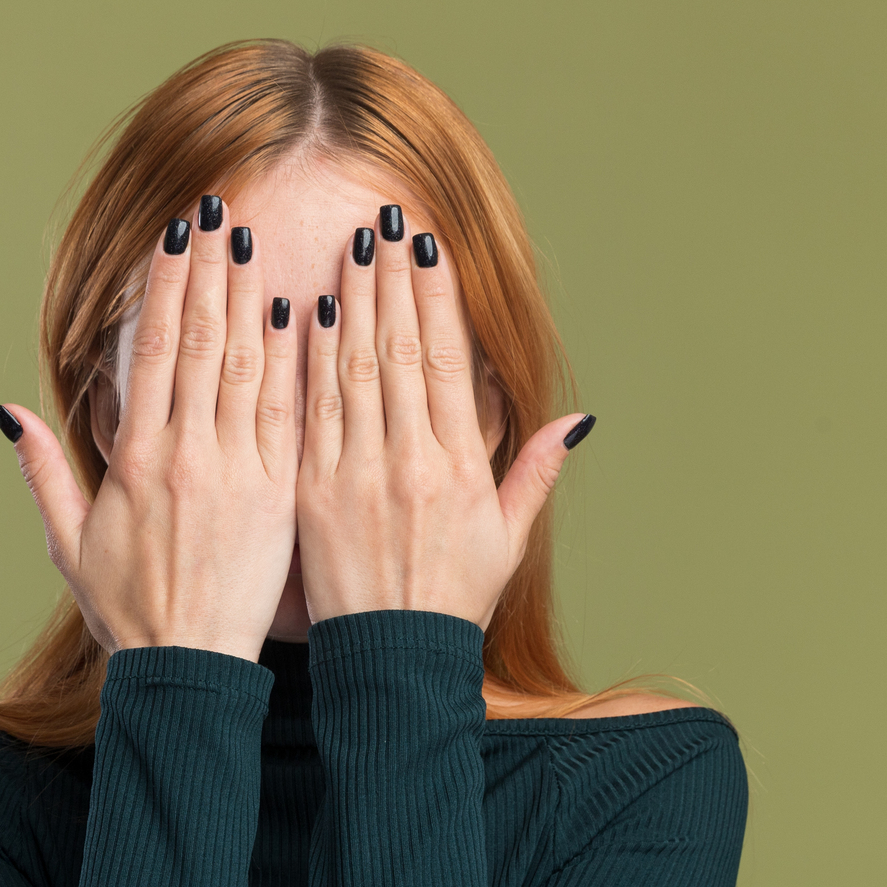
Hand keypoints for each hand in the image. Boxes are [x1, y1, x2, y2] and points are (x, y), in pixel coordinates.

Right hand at [0, 200, 298, 663]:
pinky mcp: (278, 498)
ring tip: (252, 242)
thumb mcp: (69, 543)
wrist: (188, 672)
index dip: (164, 288)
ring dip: (249, 299)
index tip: (174, 237)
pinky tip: (299, 314)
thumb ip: (43, 472)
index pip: (152, 352)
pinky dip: (292, 363)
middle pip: (198, 343)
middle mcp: (186, 456)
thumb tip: (8, 411)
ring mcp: (236, 474)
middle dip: (208, 271)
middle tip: (218, 211)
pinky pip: (287, 416)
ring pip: (244, 367)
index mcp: (136, 461)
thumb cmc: (130, 613)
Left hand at [295, 207, 594, 631]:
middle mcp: (410, 464)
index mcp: (460, 469)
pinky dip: (310, 362)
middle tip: (385, 222)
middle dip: (392, 281)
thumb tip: (576, 422)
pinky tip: (310, 313)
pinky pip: (310, 415)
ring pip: (354, 371)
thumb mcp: (507, 541)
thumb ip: (534, 473)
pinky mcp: (313, 494)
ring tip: (350, 247)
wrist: (391, 665)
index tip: (428, 248)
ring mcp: (358, 477)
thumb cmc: (450, 604)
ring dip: (353, 303)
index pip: (449, 362)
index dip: (438, 298)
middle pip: (401, 351)